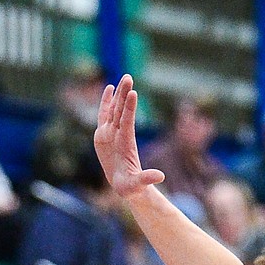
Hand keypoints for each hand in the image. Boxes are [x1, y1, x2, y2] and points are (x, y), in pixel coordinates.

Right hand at [93, 75, 163, 197]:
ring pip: (113, 110)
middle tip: (128, 77)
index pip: (127, 122)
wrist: (126, 185)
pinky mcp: (103, 135)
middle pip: (121, 111)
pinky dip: (105, 102)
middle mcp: (119, 135)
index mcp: (126, 144)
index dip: (129, 109)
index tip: (132, 93)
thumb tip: (161, 176)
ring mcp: (111, 133)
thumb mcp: (138, 184)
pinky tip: (109, 88)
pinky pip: (104, 115)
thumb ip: (147, 178)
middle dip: (124, 94)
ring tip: (122, 78)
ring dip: (117, 94)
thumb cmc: (132, 187)